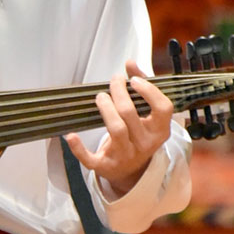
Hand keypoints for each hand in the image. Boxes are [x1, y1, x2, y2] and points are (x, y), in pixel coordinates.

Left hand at [65, 60, 173, 194]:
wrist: (131, 170)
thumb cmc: (139, 134)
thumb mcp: (147, 114)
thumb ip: (142, 86)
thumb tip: (130, 63)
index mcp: (159, 131)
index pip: (162, 108)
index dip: (149, 91)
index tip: (133, 80)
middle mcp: (145, 145)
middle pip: (131, 114)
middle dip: (119, 94)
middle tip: (113, 82)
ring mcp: (125, 156)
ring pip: (116, 130)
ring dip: (105, 109)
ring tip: (100, 97)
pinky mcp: (105, 166)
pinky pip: (91, 159)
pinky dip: (79, 149)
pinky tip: (71, 136)